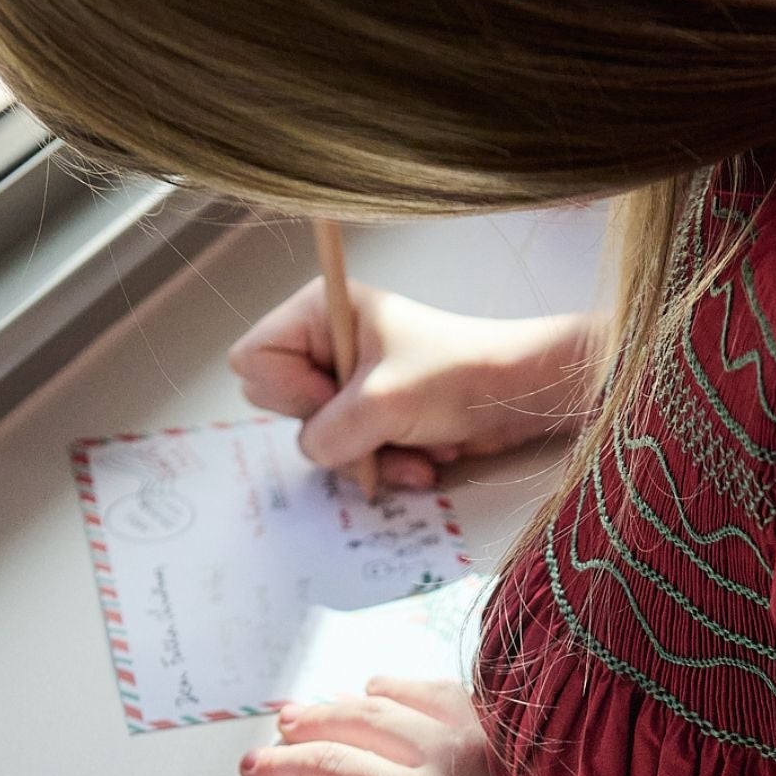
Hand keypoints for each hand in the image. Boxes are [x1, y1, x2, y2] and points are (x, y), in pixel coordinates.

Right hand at [229, 282, 599, 488]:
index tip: (336, 395)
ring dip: (372, 455)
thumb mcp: (382, 403)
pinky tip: (425, 457)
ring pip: (324, 441)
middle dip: (336, 431)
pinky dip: (390, 464)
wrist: (522, 398)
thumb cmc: (459, 376)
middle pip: (283, 405)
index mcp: (320, 312)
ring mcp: (352, 383)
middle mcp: (329, 344)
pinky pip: (355, 457)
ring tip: (416, 446)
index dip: (288, 391)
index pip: (253, 361)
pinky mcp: (377, 417)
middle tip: (376, 420)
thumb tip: (314, 451)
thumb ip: (328, 432)